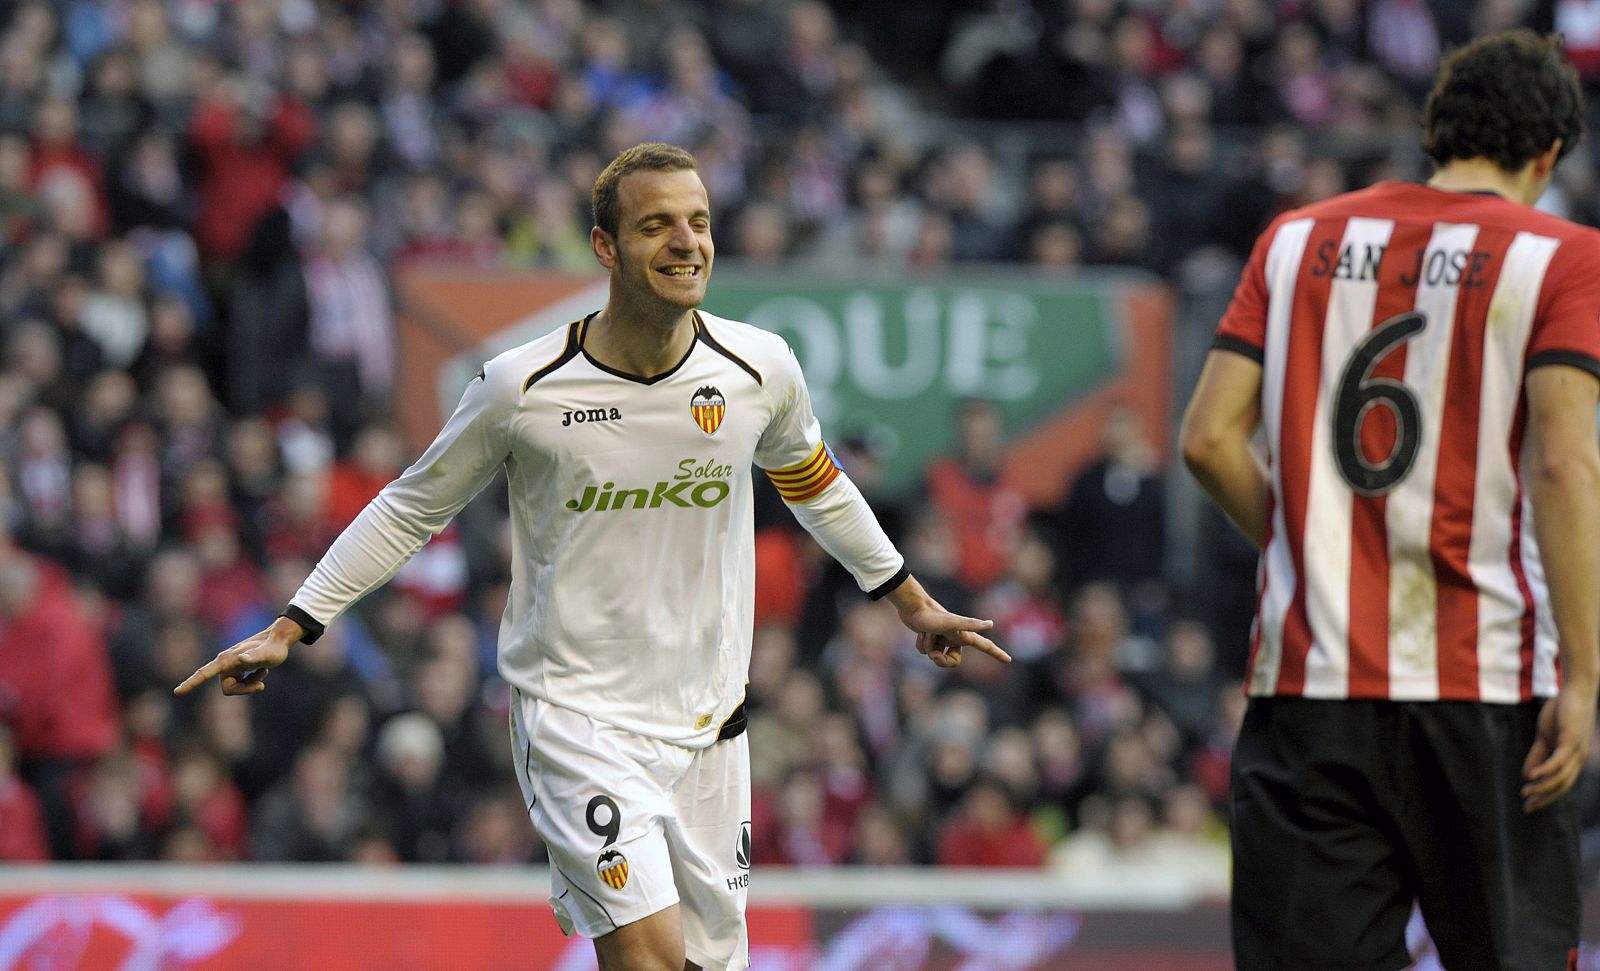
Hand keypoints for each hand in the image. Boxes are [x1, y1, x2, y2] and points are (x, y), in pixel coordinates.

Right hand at [173, 617, 303, 696]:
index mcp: (226, 660)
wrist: (279, 639)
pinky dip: (253, 681)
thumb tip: (241, 659)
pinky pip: (242, 685)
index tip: (177, 692)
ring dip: (251, 684)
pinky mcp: (238, 670)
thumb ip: (255, 656)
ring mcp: (232, 667)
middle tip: (261, 685)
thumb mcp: (267, 655)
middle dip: (244, 690)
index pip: (204, 673)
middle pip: (227, 689)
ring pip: (235, 688)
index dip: (191, 683)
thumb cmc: (273, 648)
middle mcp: (226, 664)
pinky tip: (262, 670)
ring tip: (263, 671)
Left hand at [885, 575, 1010, 668]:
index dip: (997, 653)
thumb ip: (971, 624)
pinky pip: (925, 651)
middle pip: (953, 662)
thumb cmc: (933, 616)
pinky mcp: (931, 637)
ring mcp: (943, 638)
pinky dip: (921, 644)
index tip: (1008, 660)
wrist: (912, 606)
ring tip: (926, 634)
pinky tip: (920, 633)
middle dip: (941, 661)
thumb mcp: (952, 623)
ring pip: (936, 656)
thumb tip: (991, 624)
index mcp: (964, 636)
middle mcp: (955, 637)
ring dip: (929, 647)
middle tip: (934, 654)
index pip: (985, 646)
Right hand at [1521, 682, 1597, 812]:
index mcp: (1572, 759)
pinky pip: (1558, 761)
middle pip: (1562, 786)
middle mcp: (1578, 759)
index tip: (1528, 804)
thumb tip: (1527, 774)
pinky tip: (1530, 776)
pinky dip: (1544, 770)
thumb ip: (1538, 755)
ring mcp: (1576, 751)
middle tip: (1527, 807)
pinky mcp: (1571, 741)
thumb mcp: (1546, 736)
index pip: (1560, 784)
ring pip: (1561, 777)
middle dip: (1544, 798)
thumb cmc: (1562, 712)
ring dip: (1543, 787)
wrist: (1576, 691)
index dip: (1544, 796)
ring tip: (1526, 791)